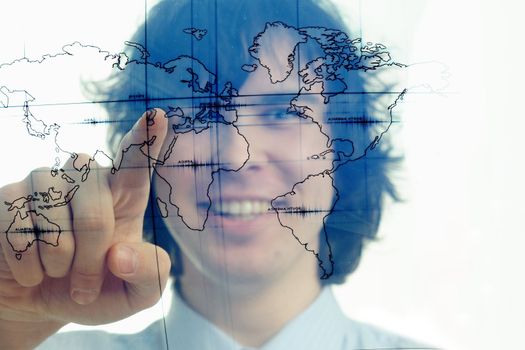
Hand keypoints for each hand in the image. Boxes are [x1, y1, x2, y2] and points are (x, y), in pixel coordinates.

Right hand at [0, 109, 170, 345]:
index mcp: (124, 196)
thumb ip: (149, 277)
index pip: (135, 163)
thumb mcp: (135, 297)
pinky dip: (26, 261)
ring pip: (52, 209)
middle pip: (94, 204)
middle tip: (85, 288)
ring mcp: (45, 184)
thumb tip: (121, 255)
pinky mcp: (8, 198)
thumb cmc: (96, 291)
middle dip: (92, 255)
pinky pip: (15, 223)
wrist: (42, 304)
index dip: (145, 141)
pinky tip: (31, 271)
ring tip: (57, 273)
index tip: (158, 117)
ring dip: (58, 257)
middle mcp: (85, 181)